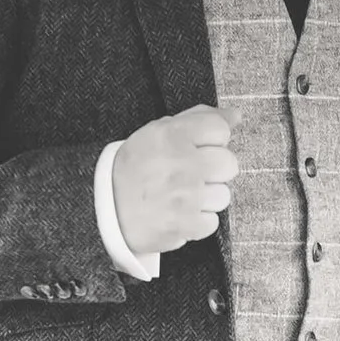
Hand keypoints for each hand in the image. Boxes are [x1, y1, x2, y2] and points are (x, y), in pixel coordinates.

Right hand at [110, 106, 235, 255]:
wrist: (103, 207)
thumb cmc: (134, 168)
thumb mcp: (158, 132)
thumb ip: (199, 119)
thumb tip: (236, 116)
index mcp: (172, 135)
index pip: (220, 129)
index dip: (212, 140)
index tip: (197, 148)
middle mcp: (182, 163)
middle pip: (229, 163)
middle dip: (213, 170)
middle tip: (191, 174)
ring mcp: (186, 196)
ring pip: (224, 195)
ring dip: (206, 197)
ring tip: (182, 195)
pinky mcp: (186, 224)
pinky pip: (212, 221)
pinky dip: (197, 220)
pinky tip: (178, 212)